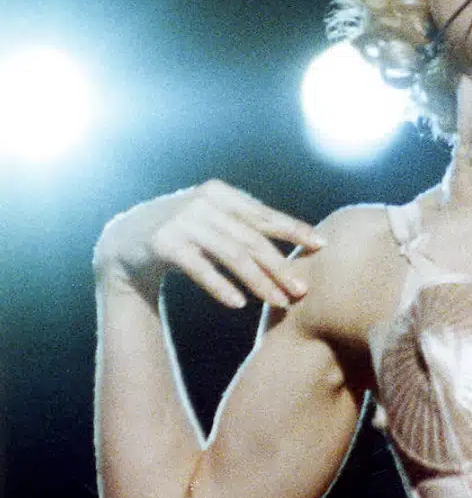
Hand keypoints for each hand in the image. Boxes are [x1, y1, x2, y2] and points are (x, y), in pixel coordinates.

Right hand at [94, 180, 323, 308]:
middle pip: (252, 239)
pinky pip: (200, 268)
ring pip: (231, 255)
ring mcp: (182, 221)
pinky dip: (221, 286)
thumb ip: (246, 225)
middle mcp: (203, 203)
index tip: (321, 245)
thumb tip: (299, 239)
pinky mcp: (163, 243)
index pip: (264, 215)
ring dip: (258, 281)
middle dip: (281, 266)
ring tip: (279, 302)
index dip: (295, 230)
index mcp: (221, 194)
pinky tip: (239, 303)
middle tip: (303, 290)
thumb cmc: (183, 232)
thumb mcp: (214, 221)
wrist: (124, 240)